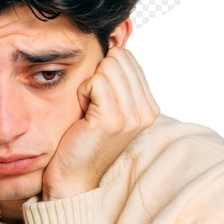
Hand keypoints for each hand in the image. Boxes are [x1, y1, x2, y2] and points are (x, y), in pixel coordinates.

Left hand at [42, 48, 159, 199]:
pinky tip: (83, 113)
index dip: (106, 72)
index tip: (100, 100)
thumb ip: (119, 81)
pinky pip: (95, 81)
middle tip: (92, 106)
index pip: (129, 59)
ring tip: (88, 111)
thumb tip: (115, 47)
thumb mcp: (110, 108)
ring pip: (107, 67)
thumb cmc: (85, 138)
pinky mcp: (111, 119)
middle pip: (119, 59)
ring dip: (89, 85)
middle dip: (97, 76)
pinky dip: (82, 93)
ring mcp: (131, 116)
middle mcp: (146, 111)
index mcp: (150, 107)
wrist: (73, 176)